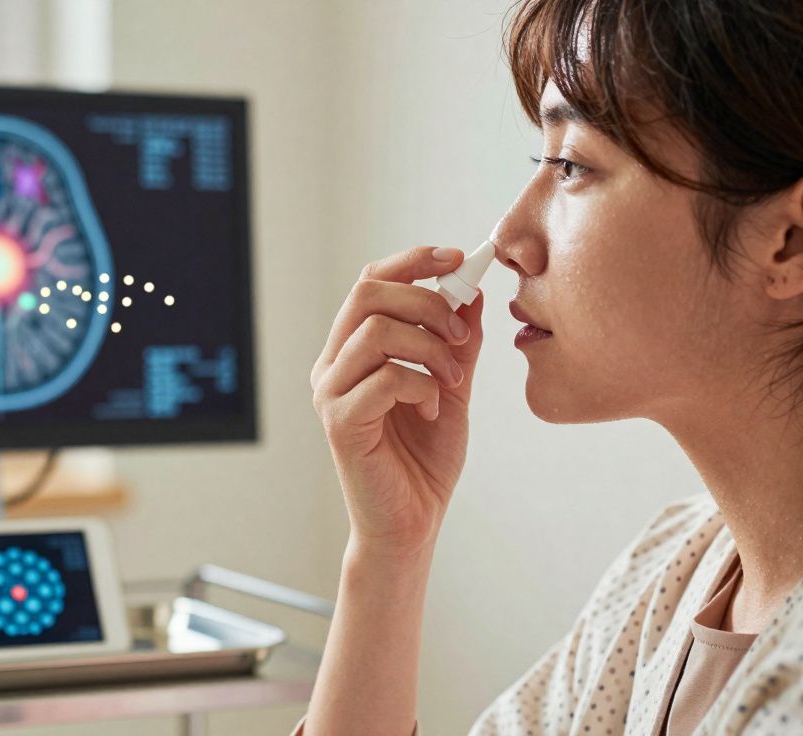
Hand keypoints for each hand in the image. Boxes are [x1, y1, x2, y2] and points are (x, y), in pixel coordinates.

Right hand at [310, 246, 485, 560]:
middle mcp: (333, 366)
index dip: (412, 262)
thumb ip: (457, 344)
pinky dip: (422, 385)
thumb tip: (471, 292)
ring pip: (376, 331)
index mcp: (352, 351)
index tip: (456, 259)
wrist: (412, 525)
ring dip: (430, 347)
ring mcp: (331, 393)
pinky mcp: (340, 422)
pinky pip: (384, 378)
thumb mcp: (452, 388)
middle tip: (461, 332)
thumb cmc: (424, 462)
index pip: (371, 283)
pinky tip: (434, 408)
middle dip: (426, 301)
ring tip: (454, 379)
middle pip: (368, 294)